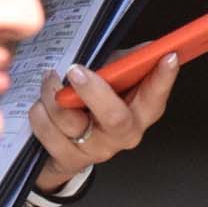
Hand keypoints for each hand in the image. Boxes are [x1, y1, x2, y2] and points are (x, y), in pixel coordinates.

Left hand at [36, 54, 179, 183]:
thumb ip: (125, 64)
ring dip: (53, 94)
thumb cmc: (91, 105)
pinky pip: (47, 130)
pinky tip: (43, 104)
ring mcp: (96, 150)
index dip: (163, 78)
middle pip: (115, 118)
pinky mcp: (69, 159)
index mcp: (139, 114)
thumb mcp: (111, 80)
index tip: (168, 56)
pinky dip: (39, 111)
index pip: (156, 97)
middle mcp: (122, 135)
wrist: (65, 146)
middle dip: (93, 91)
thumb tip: (149, 47)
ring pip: (70, 120)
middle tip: (76, 70)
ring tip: (51, 81)